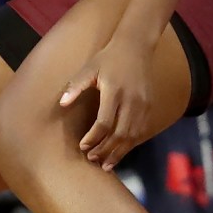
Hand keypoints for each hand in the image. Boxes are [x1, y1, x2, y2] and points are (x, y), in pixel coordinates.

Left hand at [62, 35, 156, 168]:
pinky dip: (130, 145)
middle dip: (105, 150)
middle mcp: (131, 100)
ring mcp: (143, 105)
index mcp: (114, 91)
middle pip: (119, 133)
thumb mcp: (89, 68)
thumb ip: (76, 86)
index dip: (93, 137)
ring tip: (106, 164)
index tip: (83, 146)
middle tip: (92, 159)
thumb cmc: (108, 58)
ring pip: (132, 136)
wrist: (136, 47)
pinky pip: (141, 132)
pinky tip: (121, 152)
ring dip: (119, 152)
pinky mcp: (150, 107)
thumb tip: (62, 103)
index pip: (104, 122)